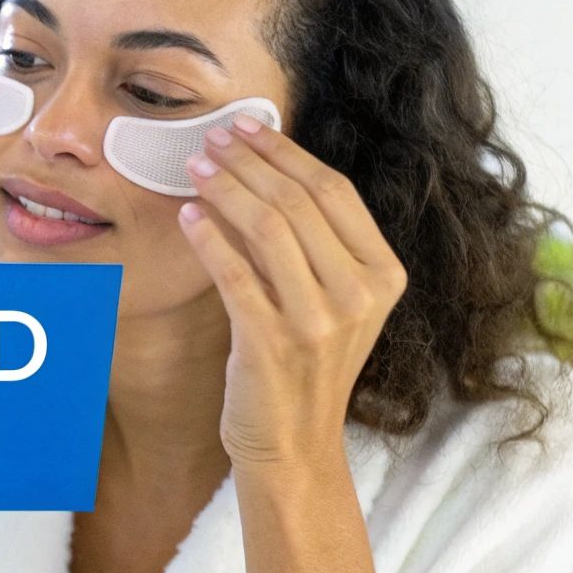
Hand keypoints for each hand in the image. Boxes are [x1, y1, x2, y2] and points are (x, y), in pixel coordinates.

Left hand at [177, 115, 407, 469]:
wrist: (294, 444)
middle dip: (250, 162)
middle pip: (299, 202)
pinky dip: (208, 237)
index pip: (334, 191)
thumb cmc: (306, 366)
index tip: (248, 128)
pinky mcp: (273, 342)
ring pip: (267, 228)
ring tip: (195, 168)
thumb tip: (261, 170)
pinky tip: (188, 216)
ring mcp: (319, 320)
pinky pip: (234, 273)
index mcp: (383, 274)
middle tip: (211, 140)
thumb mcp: (331, 302)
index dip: (287, 153)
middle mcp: (360, 294)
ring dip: (226, 189)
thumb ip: (311, 244)